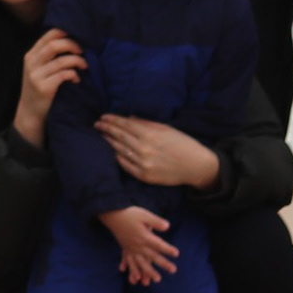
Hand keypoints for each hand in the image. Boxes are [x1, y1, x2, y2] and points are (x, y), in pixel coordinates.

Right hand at [11, 28, 84, 149]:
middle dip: (73, 45)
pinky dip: (74, 75)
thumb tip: (73, 41)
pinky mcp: (44, 88)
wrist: (30, 112)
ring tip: (85, 66)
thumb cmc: (40, 87)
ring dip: (78, 61)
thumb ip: (49, 55)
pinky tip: (76, 79)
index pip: (49, 34)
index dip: (66, 33)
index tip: (79, 38)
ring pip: (62, 60)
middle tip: (83, 51)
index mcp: (31, 55)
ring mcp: (36, 75)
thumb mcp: (39, 68)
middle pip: (55, 45)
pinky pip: (64, 75)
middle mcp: (31, 62)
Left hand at [97, 115, 219, 190]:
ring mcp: (143, 163)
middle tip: (97, 124)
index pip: (124, 125)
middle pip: (118, 136)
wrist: (195, 166)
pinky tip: (112, 151)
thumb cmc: (182, 143)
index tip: (103, 117)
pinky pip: (125, 165)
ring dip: (108, 142)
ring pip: (119, 150)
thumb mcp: (166, 128)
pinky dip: (117, 157)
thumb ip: (146, 123)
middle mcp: (144, 149)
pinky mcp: (144, 175)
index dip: (112, 120)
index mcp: (150, 134)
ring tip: (102, 135)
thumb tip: (128, 118)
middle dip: (106, 129)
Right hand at [104, 206, 176, 284]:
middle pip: (152, 256)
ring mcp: (131, 249)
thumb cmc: (129, 214)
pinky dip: (132, 270)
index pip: (158, 244)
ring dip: (149, 272)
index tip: (176, 254)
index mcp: (143, 236)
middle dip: (163, 263)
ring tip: (156, 279)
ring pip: (141, 263)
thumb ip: (155, 221)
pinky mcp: (126, 249)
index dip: (167, 249)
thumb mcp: (144, 214)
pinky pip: (129, 262)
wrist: (112, 215)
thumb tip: (167, 226)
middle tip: (173, 270)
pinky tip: (135, 279)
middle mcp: (138, 245)